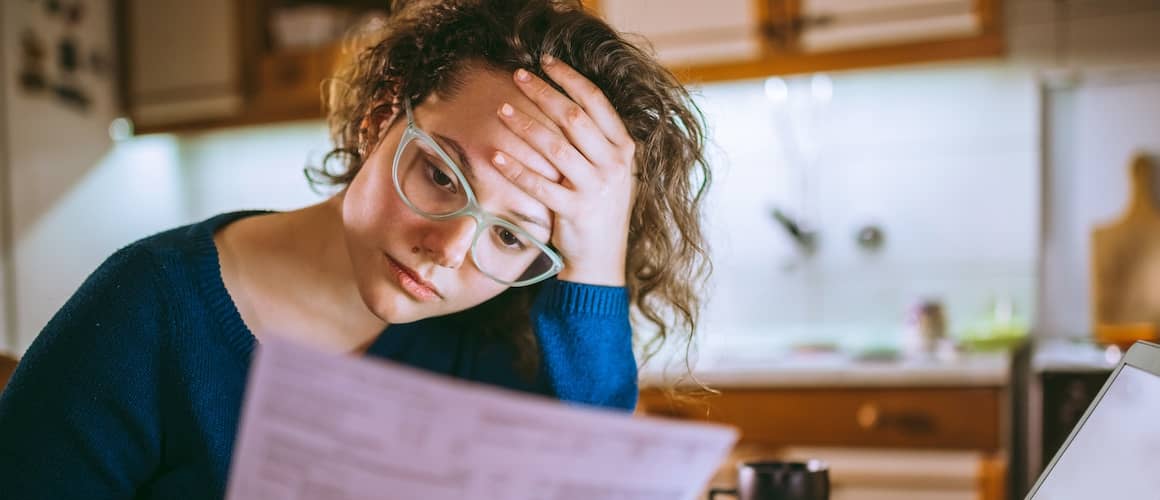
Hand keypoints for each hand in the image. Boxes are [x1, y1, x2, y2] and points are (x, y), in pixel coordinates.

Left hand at [492, 55, 635, 286]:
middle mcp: (614, 165)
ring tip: (502, 110)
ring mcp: (596, 189)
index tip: (545, 62)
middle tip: (518, 76)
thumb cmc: (599, 209)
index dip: (570, 78)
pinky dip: (516, 169)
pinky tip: (495, 155)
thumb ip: (596, 140)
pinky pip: (540, 185)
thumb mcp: (610, 171)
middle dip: (543, 93)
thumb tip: (564, 100)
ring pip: (555, 147)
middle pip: (573, 118)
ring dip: (525, 126)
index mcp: (624, 149)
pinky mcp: (575, 212)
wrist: (602, 260)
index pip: (596, 102)